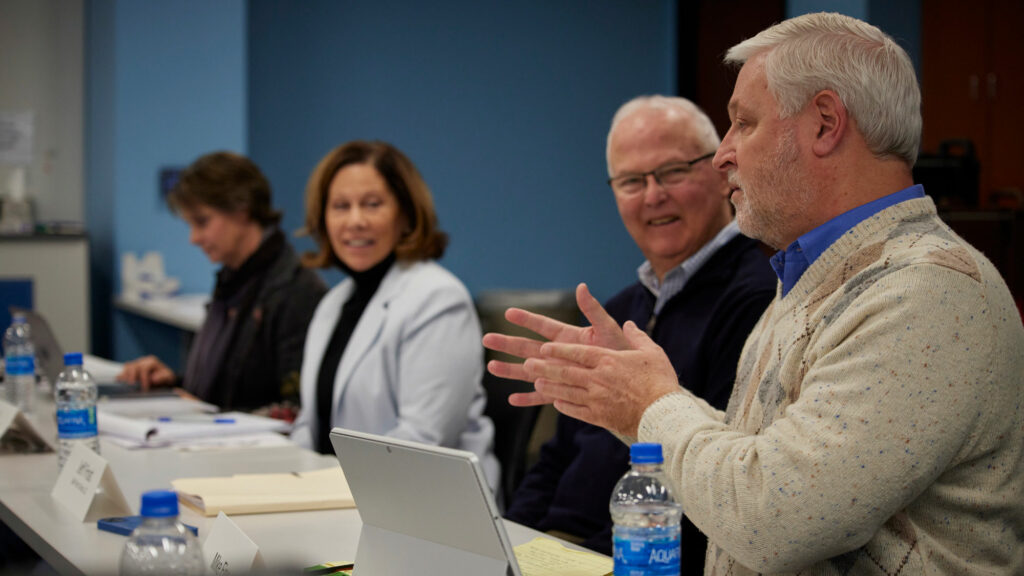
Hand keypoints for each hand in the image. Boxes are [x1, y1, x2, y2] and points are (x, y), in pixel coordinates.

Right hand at [117, 355, 174, 389]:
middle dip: (132, 376)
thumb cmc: (165, 377)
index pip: (144, 368)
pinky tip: (119, 380)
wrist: (163, 377)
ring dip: (125, 375)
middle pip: (134, 366)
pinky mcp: (131, 368)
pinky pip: (124, 369)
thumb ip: (163, 377)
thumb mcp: (168, 377)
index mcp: (152, 361)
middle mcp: (143, 361)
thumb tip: (153, 379)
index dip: (143, 378)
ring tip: (125, 384)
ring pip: (128, 366)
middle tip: (132, 386)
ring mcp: (136, 363)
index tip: (145, 388)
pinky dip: (122, 375)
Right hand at [482, 283, 628, 406]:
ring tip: (491, 366)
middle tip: (487, 339)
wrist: (630, 380)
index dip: (526, 319)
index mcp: (568, 337)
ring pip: (528, 372)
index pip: (543, 326)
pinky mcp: (562, 391)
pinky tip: (513, 400)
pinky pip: (542, 396)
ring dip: (510, 370)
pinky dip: (528, 399)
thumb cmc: (622, 352)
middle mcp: (558, 354)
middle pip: (528, 348)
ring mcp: (558, 373)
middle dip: (507, 343)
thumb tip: (582, 286)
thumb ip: (593, 310)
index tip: (508, 312)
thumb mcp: (608, 330)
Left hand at [523, 321, 679, 435]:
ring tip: (535, 383)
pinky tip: (556, 403)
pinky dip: (564, 406)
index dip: (558, 350)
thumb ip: (637, 336)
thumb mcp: (651, 352)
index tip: (544, 348)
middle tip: (527, 364)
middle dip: (544, 367)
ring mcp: (596, 399)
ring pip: (565, 391)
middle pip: (564, 371)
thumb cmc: (660, 381)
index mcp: (608, 360)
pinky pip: (576, 410)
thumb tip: (629, 323)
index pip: (577, 352)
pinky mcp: (599, 416)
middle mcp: (597, 378)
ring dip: (548, 387)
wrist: (664, 414)